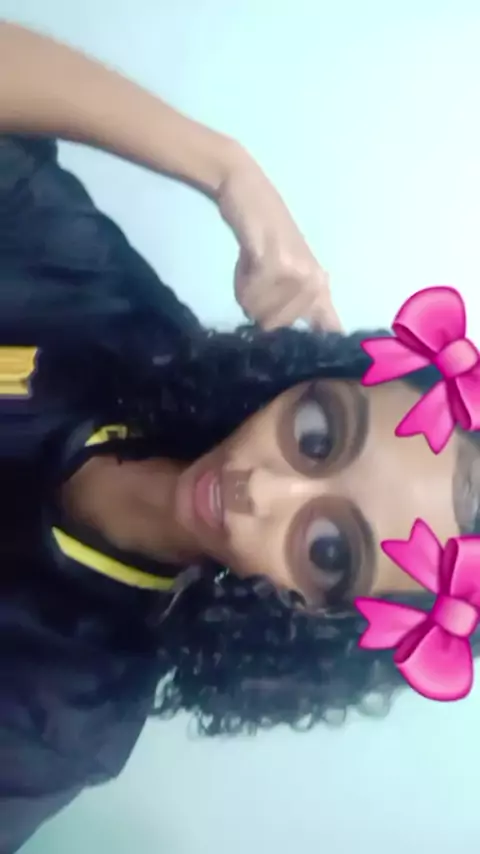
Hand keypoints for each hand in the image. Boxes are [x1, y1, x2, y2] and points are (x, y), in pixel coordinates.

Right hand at [218, 150, 341, 331]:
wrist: (248, 194)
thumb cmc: (261, 241)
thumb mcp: (281, 279)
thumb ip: (288, 311)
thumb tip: (278, 339)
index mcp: (319, 290)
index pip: (329, 329)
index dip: (331, 349)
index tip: (349, 369)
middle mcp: (316, 283)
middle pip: (276, 326)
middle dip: (258, 310)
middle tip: (257, 279)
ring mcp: (300, 273)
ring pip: (262, 313)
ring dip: (248, 296)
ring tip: (253, 268)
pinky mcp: (279, 263)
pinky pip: (252, 294)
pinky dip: (243, 283)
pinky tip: (247, 263)